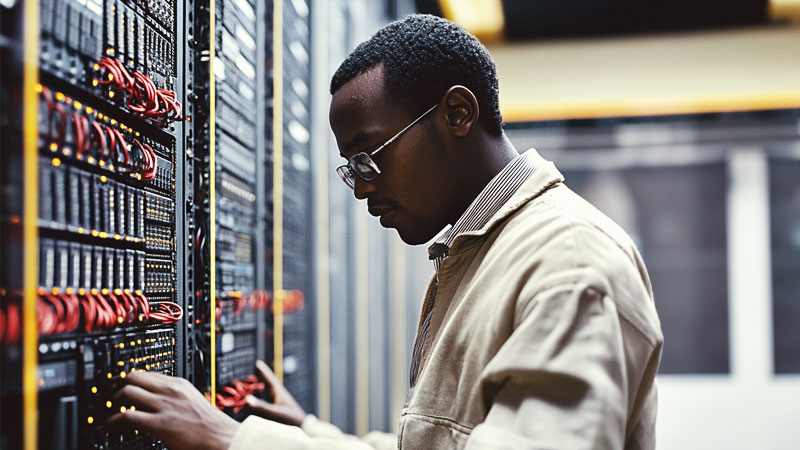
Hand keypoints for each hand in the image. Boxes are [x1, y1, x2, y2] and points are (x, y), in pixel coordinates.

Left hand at [108, 371, 239, 449]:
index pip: (147, 372)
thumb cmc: (208, 422)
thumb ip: (176, 395)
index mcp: (179, 383)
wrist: (219, 436)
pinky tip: (112, 423)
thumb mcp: (192, 399)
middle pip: (134, 377)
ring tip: (111, 408)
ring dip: (114, 400)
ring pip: (128, 392)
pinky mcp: (158, 423)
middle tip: (113, 394)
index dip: (132, 379)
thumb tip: (158, 396)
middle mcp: (170, 391)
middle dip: (119, 385)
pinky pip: (128, 415)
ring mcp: (164, 406)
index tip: (124, 383)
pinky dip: (115, 418)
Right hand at [244, 359, 305, 426]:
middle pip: (269, 382)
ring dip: (264, 383)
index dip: (263, 371)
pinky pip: (270, 397)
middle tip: (257, 366)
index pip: (270, 379)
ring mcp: (279, 401)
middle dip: (263, 375)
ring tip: (258, 377)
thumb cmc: (290, 419)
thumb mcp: (275, 413)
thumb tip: (247, 398)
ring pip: (270, 389)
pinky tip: (263, 395)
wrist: (302, 427)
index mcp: (278, 393)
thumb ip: (261, 406)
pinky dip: (265, 393)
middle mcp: (278, 395)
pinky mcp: (279, 408)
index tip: (258, 362)